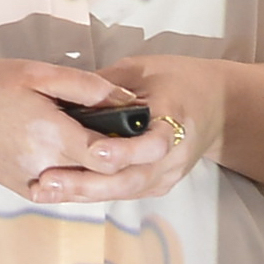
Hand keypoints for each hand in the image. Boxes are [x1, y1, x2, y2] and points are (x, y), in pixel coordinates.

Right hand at [0, 59, 170, 203]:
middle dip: (124, 157)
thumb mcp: (34, 72)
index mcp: (51, 135)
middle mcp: (47, 167)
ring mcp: (36, 184)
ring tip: (108, 141)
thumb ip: (83, 85)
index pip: (111, 154)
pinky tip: (79, 153)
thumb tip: (124, 98)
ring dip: (105, 168)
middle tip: (133, 135)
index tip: (142, 126)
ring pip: (89, 185)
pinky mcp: (27, 191)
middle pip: (104, 174)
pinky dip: (81, 174)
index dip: (134, 143)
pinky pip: (67, 189)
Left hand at [32, 54, 232, 201]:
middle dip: (89, 183)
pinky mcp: (157, 184)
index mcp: (176, 119)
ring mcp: (167, 175)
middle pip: (132, 178)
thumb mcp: (142, 70)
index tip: (96, 151)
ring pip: (125, 191)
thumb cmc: (176, 80)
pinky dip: (93, 194)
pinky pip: (124, 192)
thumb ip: (107, 85)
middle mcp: (175, 156)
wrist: (218, 106)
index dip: (126, 151)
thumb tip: (64, 95)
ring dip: (84, 193)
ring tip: (45, 191)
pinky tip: (60, 193)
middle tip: (49, 182)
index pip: (155, 144)